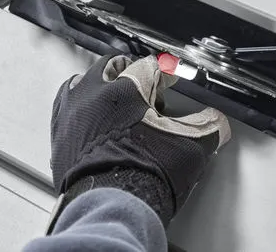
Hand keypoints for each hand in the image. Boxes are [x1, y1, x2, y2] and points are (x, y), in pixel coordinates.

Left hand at [50, 55, 230, 225]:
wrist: (111, 208)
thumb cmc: (144, 177)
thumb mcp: (190, 148)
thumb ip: (207, 128)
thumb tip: (217, 123)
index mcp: (126, 89)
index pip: (149, 67)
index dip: (165, 73)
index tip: (171, 80)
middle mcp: (94, 95)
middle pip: (111, 67)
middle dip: (129, 72)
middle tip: (144, 87)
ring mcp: (72, 114)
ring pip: (82, 83)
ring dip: (98, 87)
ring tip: (114, 99)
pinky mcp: (59, 136)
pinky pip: (65, 109)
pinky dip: (80, 110)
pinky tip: (91, 122)